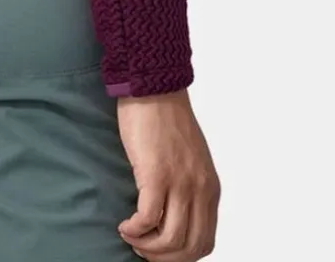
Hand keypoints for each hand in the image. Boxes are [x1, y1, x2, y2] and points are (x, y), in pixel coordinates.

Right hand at [115, 88, 219, 258]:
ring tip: (131, 237)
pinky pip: (147, 218)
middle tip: (142, 250)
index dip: (181, 256)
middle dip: (163, 258)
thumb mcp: (191, 160)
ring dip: (146, 246)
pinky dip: (135, 230)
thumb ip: (190, 187)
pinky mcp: (155, 173)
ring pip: (169, 239)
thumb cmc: (167, 120)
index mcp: (210, 188)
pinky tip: (124, 225)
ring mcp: (179, 182)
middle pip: (188, 247)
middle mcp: (199, 189)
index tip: (160, 252)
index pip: (205, 242)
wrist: (154, 88)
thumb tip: (175, 217)